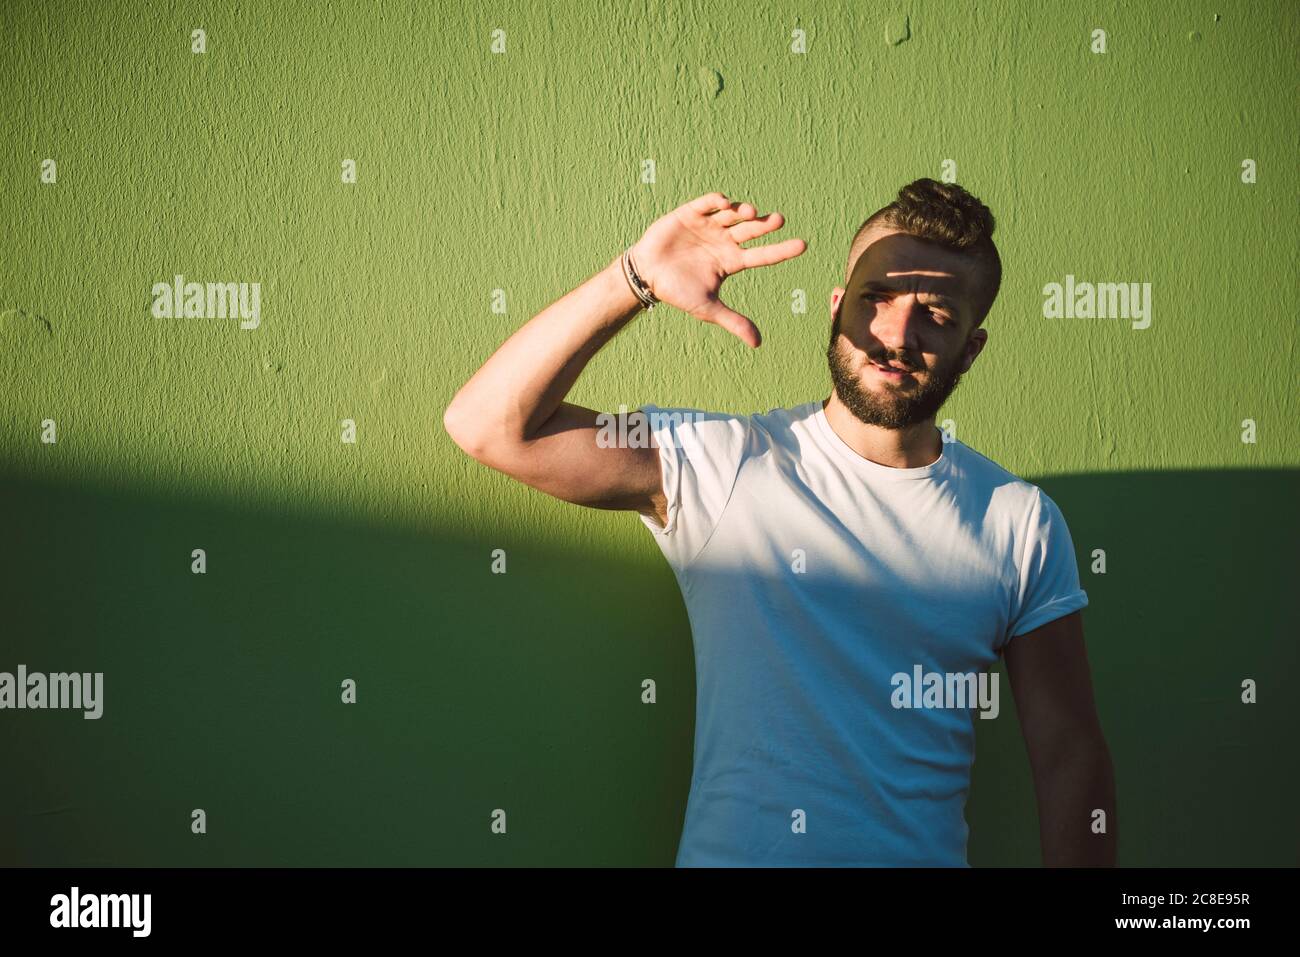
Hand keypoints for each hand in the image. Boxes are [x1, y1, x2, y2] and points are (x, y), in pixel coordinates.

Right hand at [629, 192, 806, 347]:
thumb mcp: (707, 308)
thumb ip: (733, 321)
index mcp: (732, 261)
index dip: (782, 250)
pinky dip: (717, 202)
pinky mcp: (690, 214)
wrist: (647, 276)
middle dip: (765, 225)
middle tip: (778, 220)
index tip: (803, 245)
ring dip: (743, 211)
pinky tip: (725, 204)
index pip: (762, 255)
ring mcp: (708, 225)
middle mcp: (724, 241)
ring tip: (750, 212)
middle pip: (751, 230)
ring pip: (733, 214)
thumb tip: (758, 344)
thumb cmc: (677, 291)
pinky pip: (708, 203)